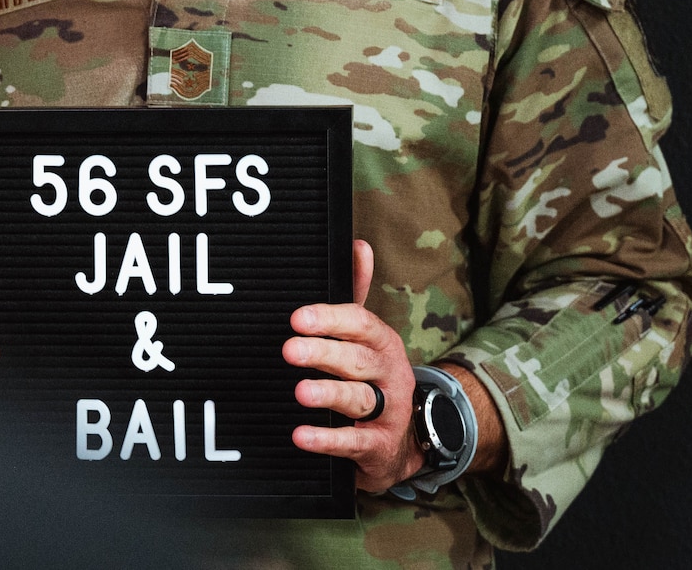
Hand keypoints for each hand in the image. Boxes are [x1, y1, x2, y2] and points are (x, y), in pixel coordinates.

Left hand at [286, 240, 422, 491]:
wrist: (402, 442)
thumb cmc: (373, 378)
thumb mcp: (367, 337)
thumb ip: (356, 294)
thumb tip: (358, 244)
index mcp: (381, 342)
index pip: (360, 323)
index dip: (329, 319)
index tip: (297, 318)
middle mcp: (389, 373)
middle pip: (356, 360)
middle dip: (323, 353)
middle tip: (289, 350)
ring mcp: (389, 412)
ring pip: (358, 399)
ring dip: (329, 394)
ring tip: (300, 392)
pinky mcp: (380, 447)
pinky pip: (355, 442)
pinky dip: (328, 440)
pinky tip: (302, 436)